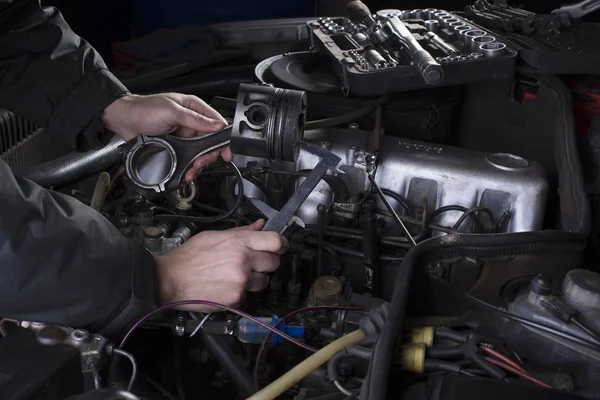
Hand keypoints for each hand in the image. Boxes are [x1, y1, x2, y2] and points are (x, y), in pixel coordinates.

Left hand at [103, 93, 231, 181]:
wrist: (123, 120)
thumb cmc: (144, 109)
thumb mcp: (171, 111)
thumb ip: (195, 119)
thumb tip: (216, 125)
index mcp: (194, 108)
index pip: (217, 123)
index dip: (223, 139)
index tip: (226, 152)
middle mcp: (191, 121)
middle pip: (209, 142)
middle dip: (207, 156)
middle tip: (200, 163)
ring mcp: (184, 134)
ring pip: (199, 152)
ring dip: (197, 163)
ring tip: (191, 170)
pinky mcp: (176, 145)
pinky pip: (187, 157)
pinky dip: (188, 165)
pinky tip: (186, 170)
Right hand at [153, 220, 288, 310]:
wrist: (170, 279)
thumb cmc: (189, 257)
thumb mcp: (215, 236)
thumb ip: (242, 232)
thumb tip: (260, 225)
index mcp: (239, 242)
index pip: (275, 241)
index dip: (281, 244)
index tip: (280, 247)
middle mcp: (243, 261)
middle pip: (274, 262)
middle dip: (267, 262)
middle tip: (254, 262)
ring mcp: (241, 281)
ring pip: (264, 281)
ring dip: (255, 279)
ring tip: (236, 275)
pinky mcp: (236, 299)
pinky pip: (248, 295)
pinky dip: (241, 292)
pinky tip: (226, 286)